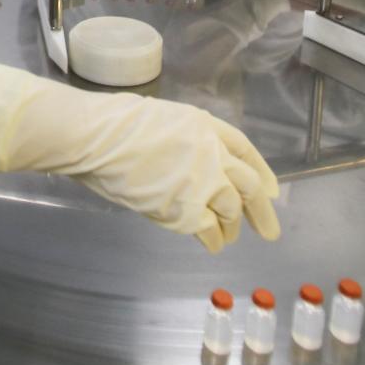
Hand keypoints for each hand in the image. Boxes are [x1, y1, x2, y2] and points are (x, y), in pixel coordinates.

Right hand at [0, 60, 279, 251]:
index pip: (244, 149)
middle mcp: (211, 152)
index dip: (261, 171)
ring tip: (229, 236)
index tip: (272, 190)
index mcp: (205, 125)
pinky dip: (214, 239)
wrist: (92, 136)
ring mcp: (201, 180)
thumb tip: (192, 163)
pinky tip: (213, 244)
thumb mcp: (162, 119)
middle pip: (249, 184)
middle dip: (262, 210)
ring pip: (232, 209)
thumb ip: (186, 141)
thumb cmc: (112, 123)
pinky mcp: (186, 208)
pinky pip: (210, 230)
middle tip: (269, 230)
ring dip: (232, 226)